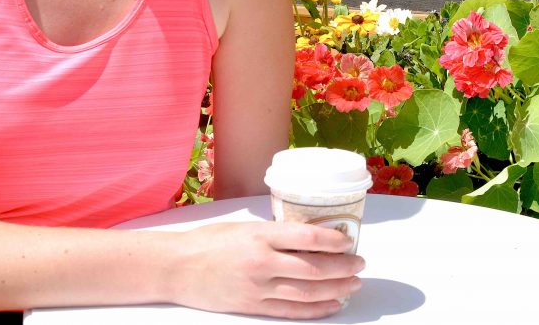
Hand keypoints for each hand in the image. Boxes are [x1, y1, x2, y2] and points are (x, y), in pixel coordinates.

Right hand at [172, 221, 364, 318]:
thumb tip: (310, 235)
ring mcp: (258, 288)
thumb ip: (275, 233)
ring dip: (336, 289)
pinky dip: (316, 310)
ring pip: (307, 292)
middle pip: (313, 268)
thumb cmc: (210, 242)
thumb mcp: (245, 227)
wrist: (178, 268)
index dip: (333, 241)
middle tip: (360, 263)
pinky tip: (332, 305)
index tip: (349, 241)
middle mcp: (262, 262)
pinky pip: (291, 311)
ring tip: (353, 284)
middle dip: (342, 267)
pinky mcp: (253, 306)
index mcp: (260, 236)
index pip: (306, 238)